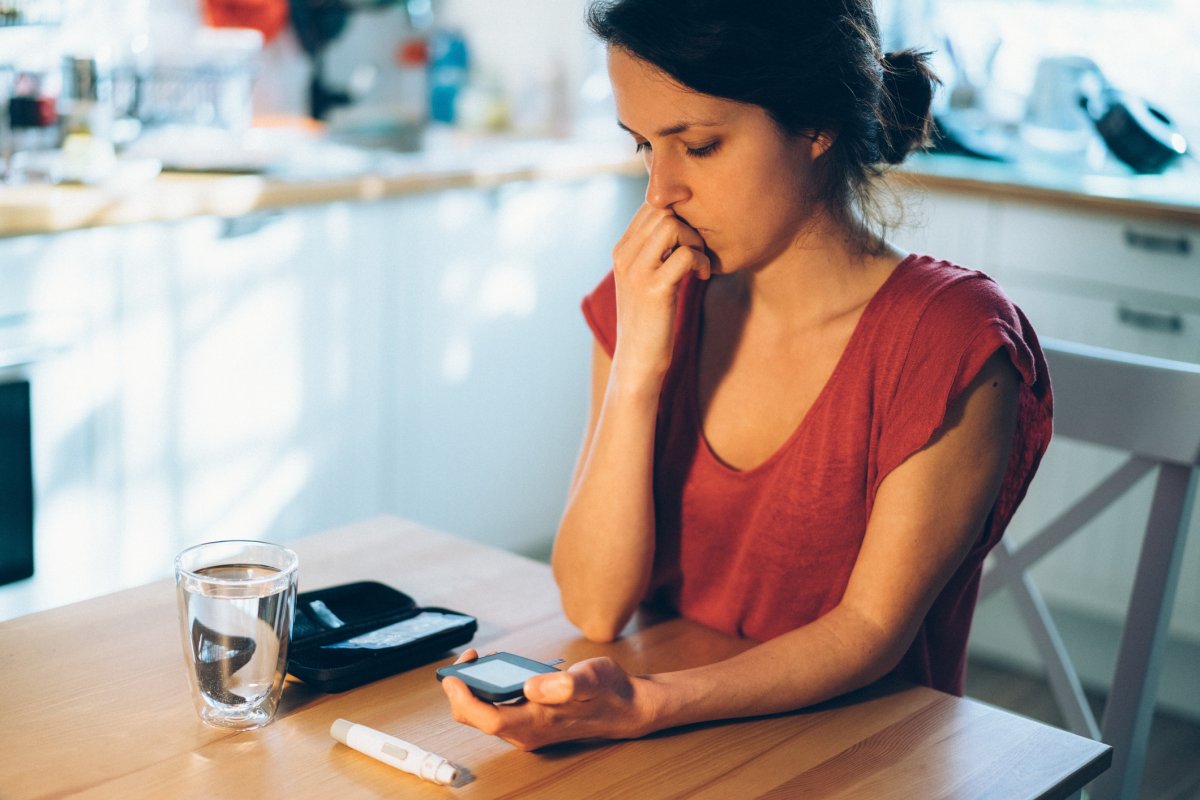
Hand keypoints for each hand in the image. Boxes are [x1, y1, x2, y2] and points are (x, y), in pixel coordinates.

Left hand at [440, 649, 653, 750]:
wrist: (623, 706)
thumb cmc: (607, 692)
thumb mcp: (591, 678)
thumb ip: (564, 685)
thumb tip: (532, 686)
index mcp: (536, 723)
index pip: (487, 718)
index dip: (464, 698)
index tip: (453, 676)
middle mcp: (526, 732)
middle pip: (477, 717)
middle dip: (463, 689)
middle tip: (469, 659)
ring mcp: (526, 728)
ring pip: (483, 714)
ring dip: (474, 688)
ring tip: (480, 660)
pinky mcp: (528, 720)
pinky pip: (495, 708)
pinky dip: (488, 689)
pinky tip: (498, 669)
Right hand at [610, 204, 710, 383]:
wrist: (637, 361)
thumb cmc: (647, 321)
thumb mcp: (643, 280)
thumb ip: (652, 252)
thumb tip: (678, 226)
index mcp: (621, 250)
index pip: (649, 208)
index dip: (677, 217)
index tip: (688, 242)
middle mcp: (624, 256)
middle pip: (662, 212)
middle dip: (689, 226)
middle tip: (697, 252)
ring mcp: (637, 271)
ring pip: (672, 226)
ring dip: (695, 241)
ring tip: (698, 263)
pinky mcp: (654, 289)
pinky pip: (686, 255)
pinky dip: (701, 262)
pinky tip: (701, 277)